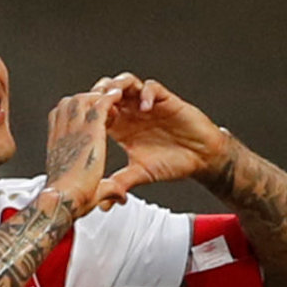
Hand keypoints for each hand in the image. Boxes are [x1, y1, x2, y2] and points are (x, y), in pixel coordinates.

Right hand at [45, 88, 124, 217]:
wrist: (63, 200)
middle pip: (69, 103)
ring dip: (96, 98)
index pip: (59, 118)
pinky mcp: (90, 130)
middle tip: (101, 107)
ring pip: (83, 98)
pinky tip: (118, 98)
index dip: (73, 113)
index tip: (87, 118)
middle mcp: (63, 134)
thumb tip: (120, 197)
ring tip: (109, 102)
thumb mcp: (87, 189)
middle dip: (85, 100)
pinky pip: (100, 103)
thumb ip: (106, 190)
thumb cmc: (69, 200)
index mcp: (57, 146)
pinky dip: (109, 98)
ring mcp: (75, 129)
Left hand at [90, 72, 229, 197]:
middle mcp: (132, 113)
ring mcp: (147, 104)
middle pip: (107, 91)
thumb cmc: (172, 163)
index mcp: (121, 127)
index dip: (89, 113)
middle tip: (96, 105)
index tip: (85, 122)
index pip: (97, 112)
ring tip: (115, 99)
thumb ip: (121, 182)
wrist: (200, 159)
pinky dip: (145, 93)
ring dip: (118, 87)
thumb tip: (102, 203)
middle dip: (99, 94)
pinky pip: (151, 88)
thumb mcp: (141, 173)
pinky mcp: (166, 100)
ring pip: (126, 82)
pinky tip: (144, 108)